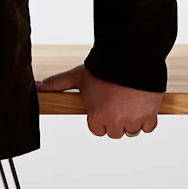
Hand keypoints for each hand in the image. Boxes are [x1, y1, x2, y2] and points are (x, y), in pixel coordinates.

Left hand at [34, 62, 162, 137]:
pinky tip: (142, 106)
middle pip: (115, 132)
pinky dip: (147, 119)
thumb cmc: (106, 67)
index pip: (97, 130)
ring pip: (132, 130)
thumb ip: (58, 84)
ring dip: (132, 121)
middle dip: (116, 121)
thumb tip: (36, 87)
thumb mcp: (78, 76)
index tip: (104, 107)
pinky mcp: (150, 115)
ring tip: (129, 104)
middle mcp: (115, 121)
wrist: (132, 56)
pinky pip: (148, 127)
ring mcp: (134, 119)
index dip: (100, 118)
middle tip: (117, 104)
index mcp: (97, 116)